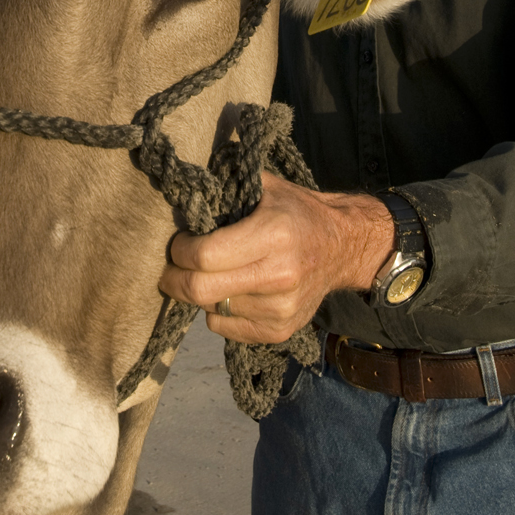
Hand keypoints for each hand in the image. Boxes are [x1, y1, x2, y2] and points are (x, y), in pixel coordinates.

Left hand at [159, 173, 394, 343]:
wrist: (343, 247)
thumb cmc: (297, 213)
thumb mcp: (267, 187)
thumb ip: (228, 185)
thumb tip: (186, 187)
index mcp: (272, 235)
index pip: (205, 255)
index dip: (180, 251)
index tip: (179, 243)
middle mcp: (279, 275)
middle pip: (201, 290)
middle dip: (175, 279)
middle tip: (171, 268)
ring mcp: (281, 308)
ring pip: (211, 309)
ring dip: (201, 293)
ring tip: (211, 275)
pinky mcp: (281, 330)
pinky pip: (226, 328)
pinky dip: (218, 312)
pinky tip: (230, 292)